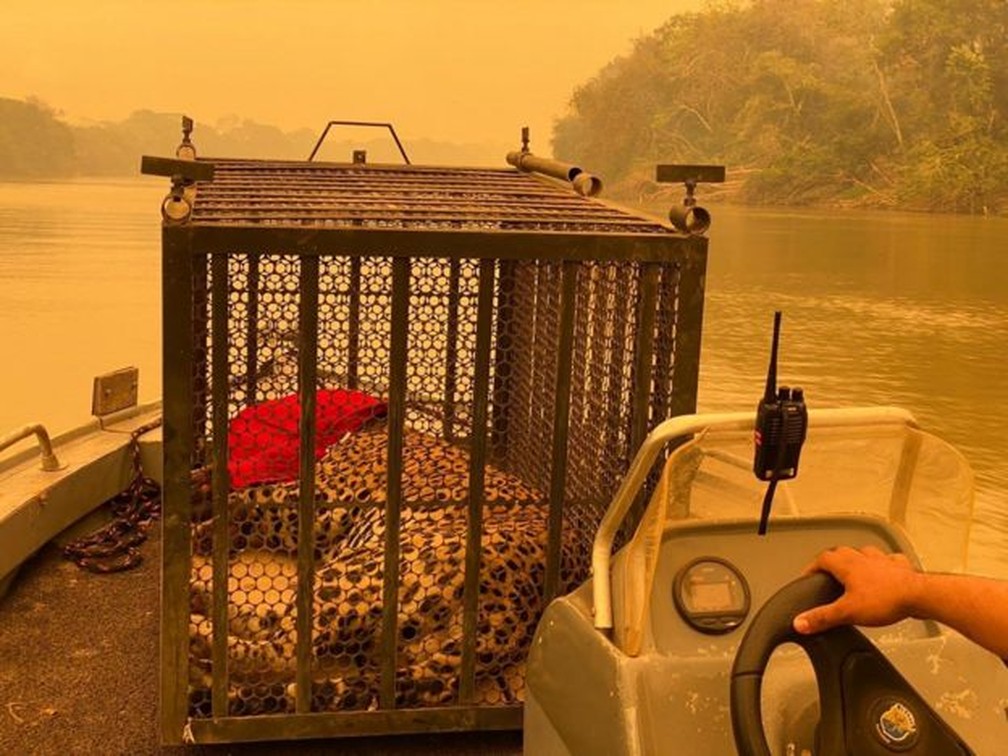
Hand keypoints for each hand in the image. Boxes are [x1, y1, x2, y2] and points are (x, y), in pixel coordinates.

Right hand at [793, 545, 921, 633]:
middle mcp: (864, 558)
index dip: (813, 567)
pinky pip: (890, 561)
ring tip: (856, 567)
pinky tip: (886, 571)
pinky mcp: (901, 568)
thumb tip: (800, 622)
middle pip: (842, 552)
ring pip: (866, 553)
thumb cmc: (887, 599)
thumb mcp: (848, 612)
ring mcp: (883, 561)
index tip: (809, 575)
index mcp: (848, 565)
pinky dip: (885, 565)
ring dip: (858, 559)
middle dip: (834, 561)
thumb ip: (823, 617)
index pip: (823, 559)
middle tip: (830, 571)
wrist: (920, 596)